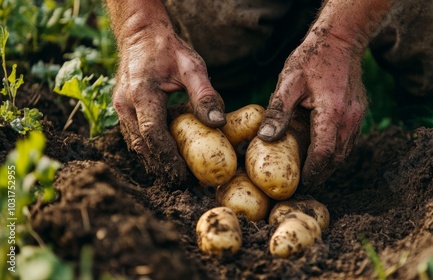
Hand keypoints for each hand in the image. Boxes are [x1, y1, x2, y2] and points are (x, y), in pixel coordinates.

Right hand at [112, 22, 225, 184]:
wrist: (141, 33)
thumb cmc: (168, 48)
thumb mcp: (192, 67)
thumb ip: (205, 95)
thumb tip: (218, 124)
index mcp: (141, 93)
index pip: (154, 134)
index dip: (168, 159)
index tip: (184, 175)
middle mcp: (125, 104)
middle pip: (143, 145)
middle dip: (162, 166)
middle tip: (183, 183)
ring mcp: (119, 107)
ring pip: (136, 143)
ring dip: (154, 161)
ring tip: (175, 176)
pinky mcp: (121, 108)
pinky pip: (134, 135)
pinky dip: (149, 149)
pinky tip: (164, 158)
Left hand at [258, 31, 366, 187]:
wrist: (341, 39)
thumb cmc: (312, 58)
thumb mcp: (288, 82)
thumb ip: (278, 111)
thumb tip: (265, 139)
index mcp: (332, 114)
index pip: (323, 154)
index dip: (312, 173)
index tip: (300, 184)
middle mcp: (350, 119)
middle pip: (337, 158)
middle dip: (321, 174)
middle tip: (304, 185)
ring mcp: (358, 116)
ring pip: (345, 151)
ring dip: (329, 165)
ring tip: (312, 174)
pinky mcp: (359, 112)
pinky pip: (349, 140)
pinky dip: (336, 151)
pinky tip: (323, 153)